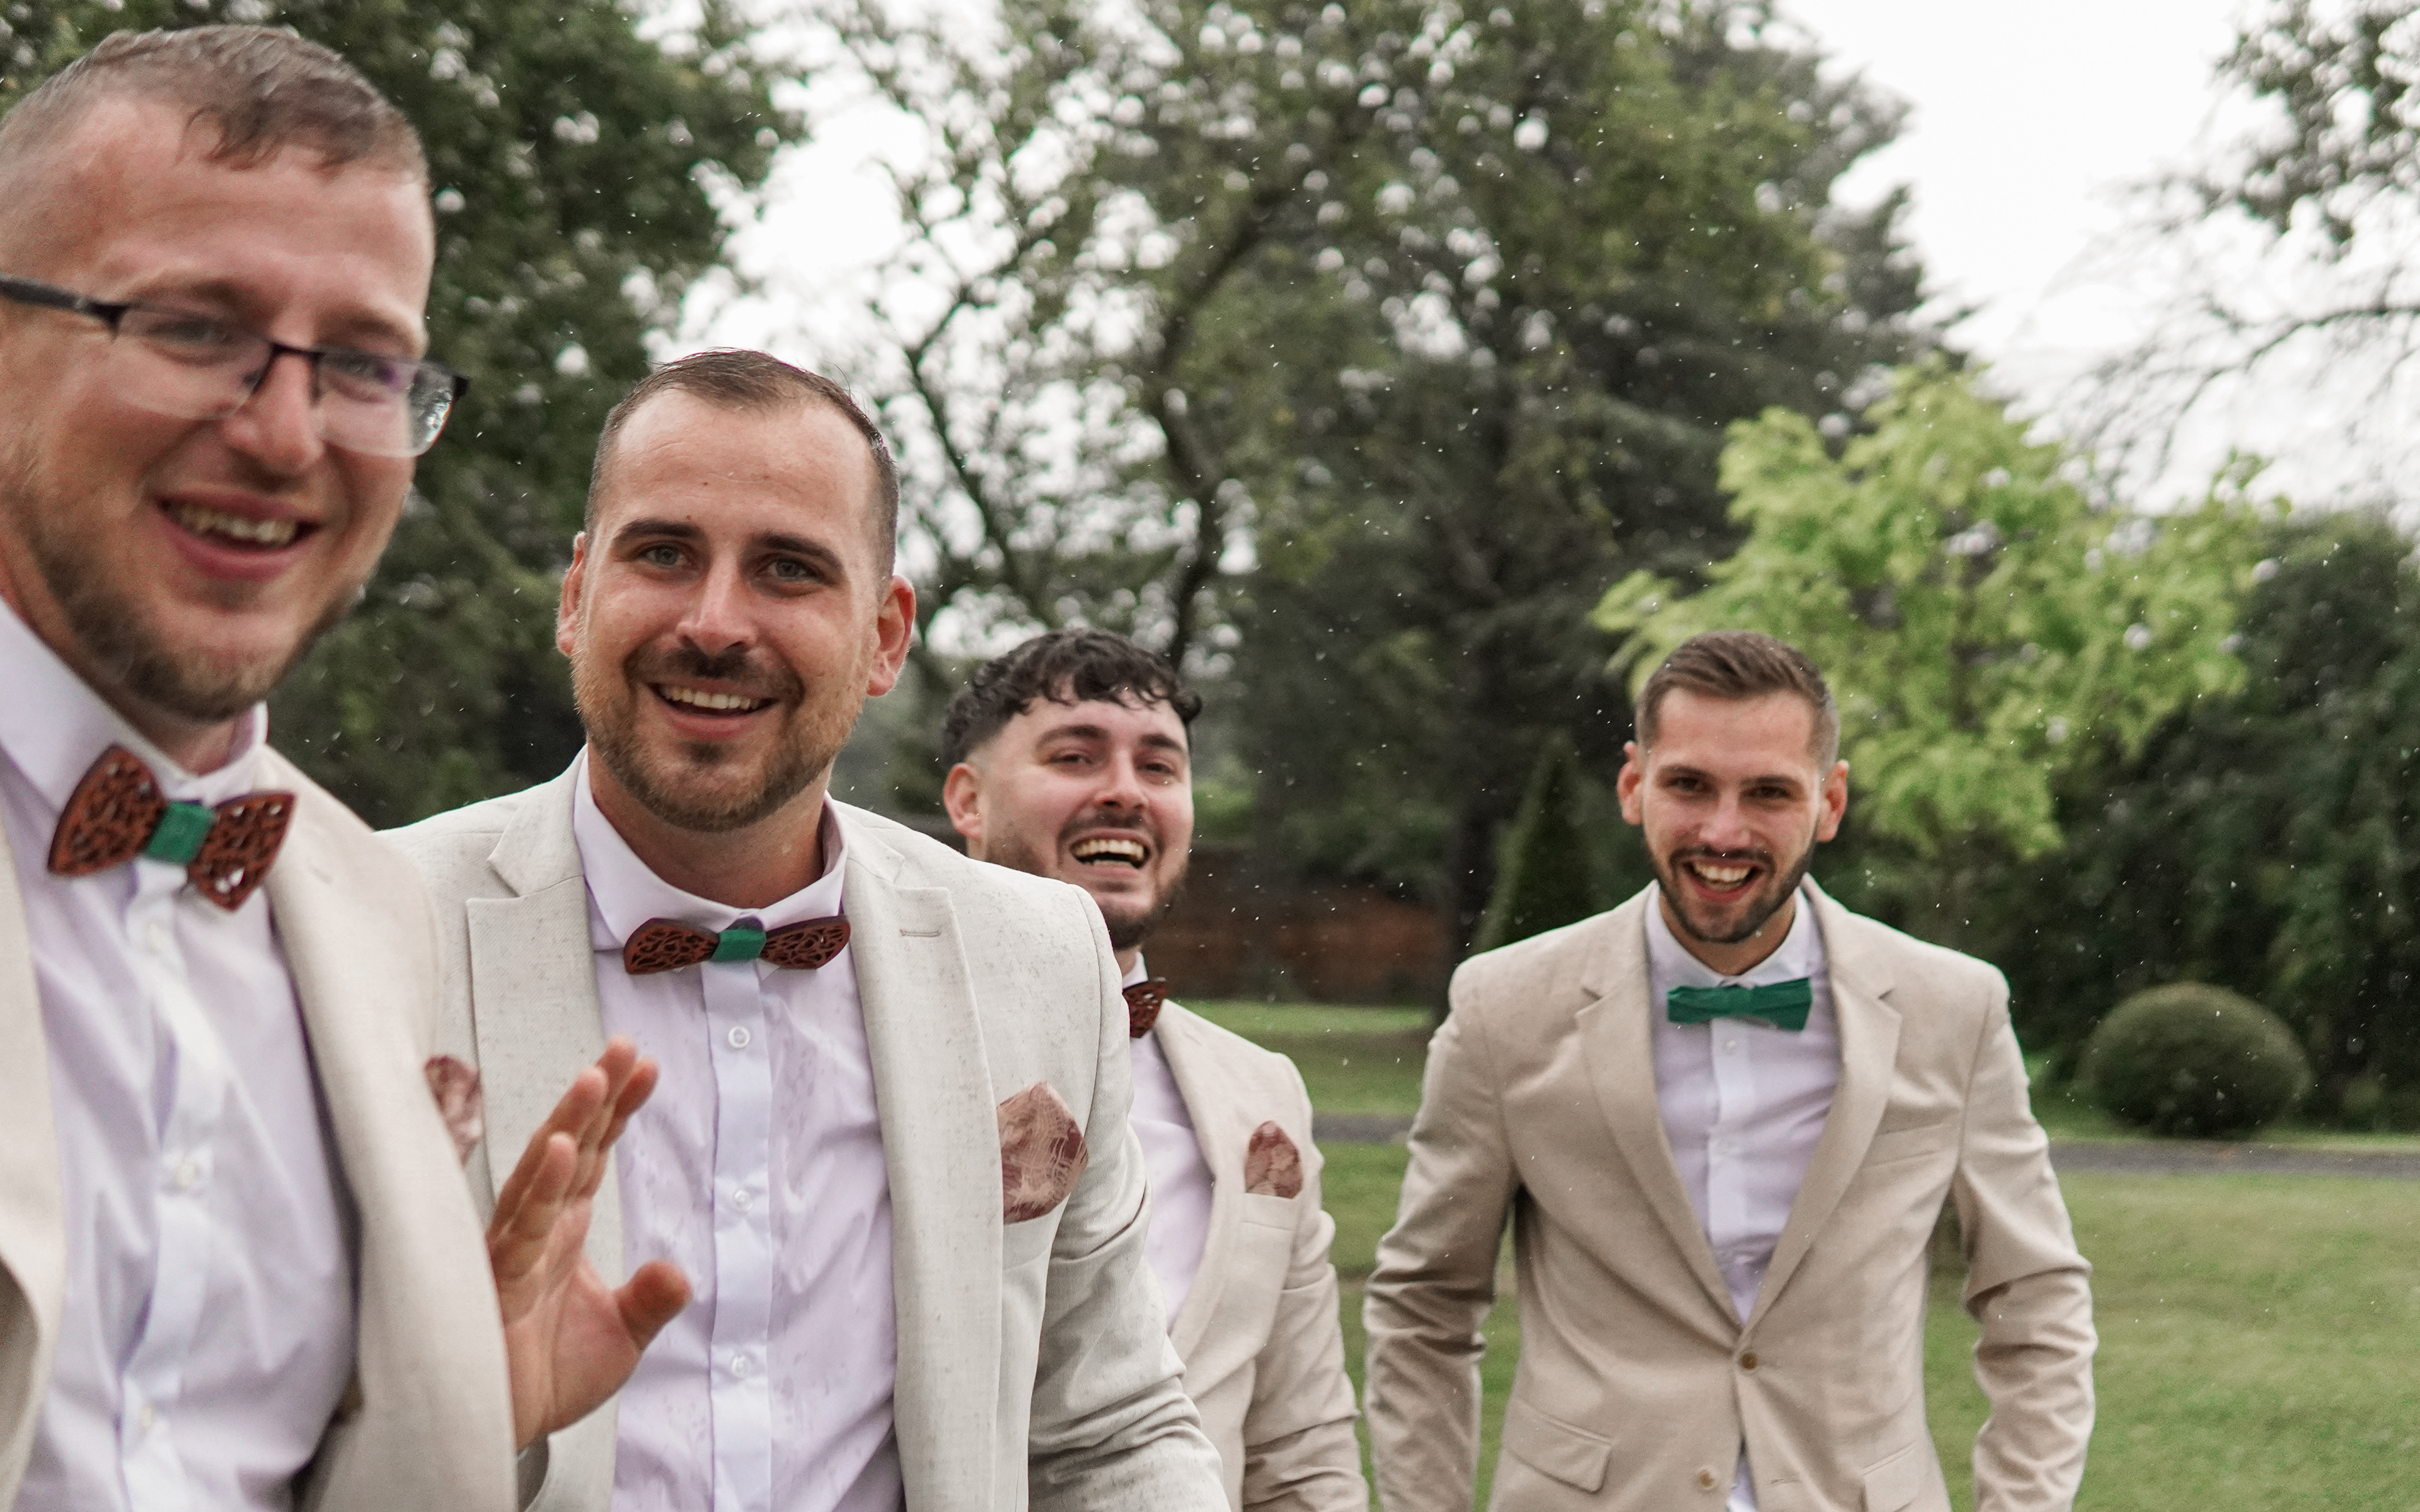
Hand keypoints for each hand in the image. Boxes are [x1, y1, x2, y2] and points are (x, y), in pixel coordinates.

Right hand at [488, 1036, 690, 1449]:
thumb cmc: (548, 1374)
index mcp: (567, 1229)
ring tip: (594, 1079)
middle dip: (596, 1095)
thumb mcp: (624, 1336)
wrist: (509, 1428)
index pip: (597, 1154)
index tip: (647, 1065)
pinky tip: (561, 1151)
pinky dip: (543, 1186)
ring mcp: (517, 1249)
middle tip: (624, 1047)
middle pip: (570, 1146)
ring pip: (542, 1173)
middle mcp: (540, 1228)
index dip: (618, 1109)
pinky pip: (522, 1225)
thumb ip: (653, 1299)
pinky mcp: (500, 1279)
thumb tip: (680, 1271)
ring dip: (569, 1123)